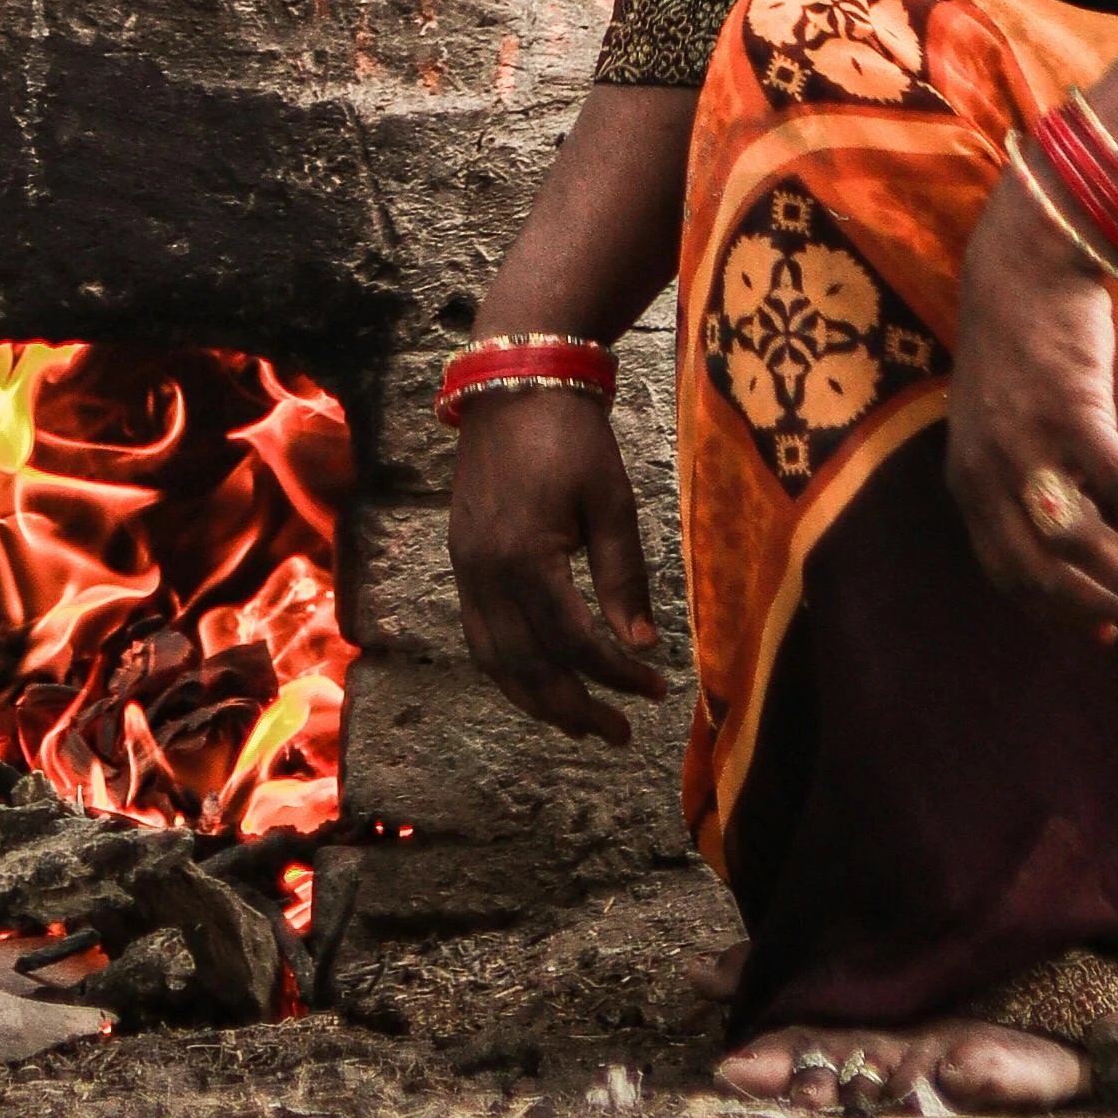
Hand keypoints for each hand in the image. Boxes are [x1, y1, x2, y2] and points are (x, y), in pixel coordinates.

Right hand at [448, 391, 663, 737]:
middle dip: (576, 707)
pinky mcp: (461, 561)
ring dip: (537, 701)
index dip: (617, 673)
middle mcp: (485, 572)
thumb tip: (641, 643)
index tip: (656, 688)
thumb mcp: (611, 500)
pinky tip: (539, 683)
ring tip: (580, 725)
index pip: (574, 640)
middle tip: (620, 734)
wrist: (513, 384)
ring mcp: (466, 568)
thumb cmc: (571, 436)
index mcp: (526, 556)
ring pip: (495, 661)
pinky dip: (509, 671)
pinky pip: (479, 636)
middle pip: (528, 666)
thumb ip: (623, 576)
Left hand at [947, 163, 1117, 636]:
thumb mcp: (1005, 428)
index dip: (1057, 611)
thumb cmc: (1025, 354)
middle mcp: (987, 471)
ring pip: (1080, 537)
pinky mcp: (1070, 409)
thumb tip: (1086, 546)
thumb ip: (1030, 485)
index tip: (1103, 633)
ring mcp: (1025, 442)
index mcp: (968, 482)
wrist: (1022, 267)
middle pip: (1042, 570)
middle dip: (1100, 607)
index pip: (1008, 573)